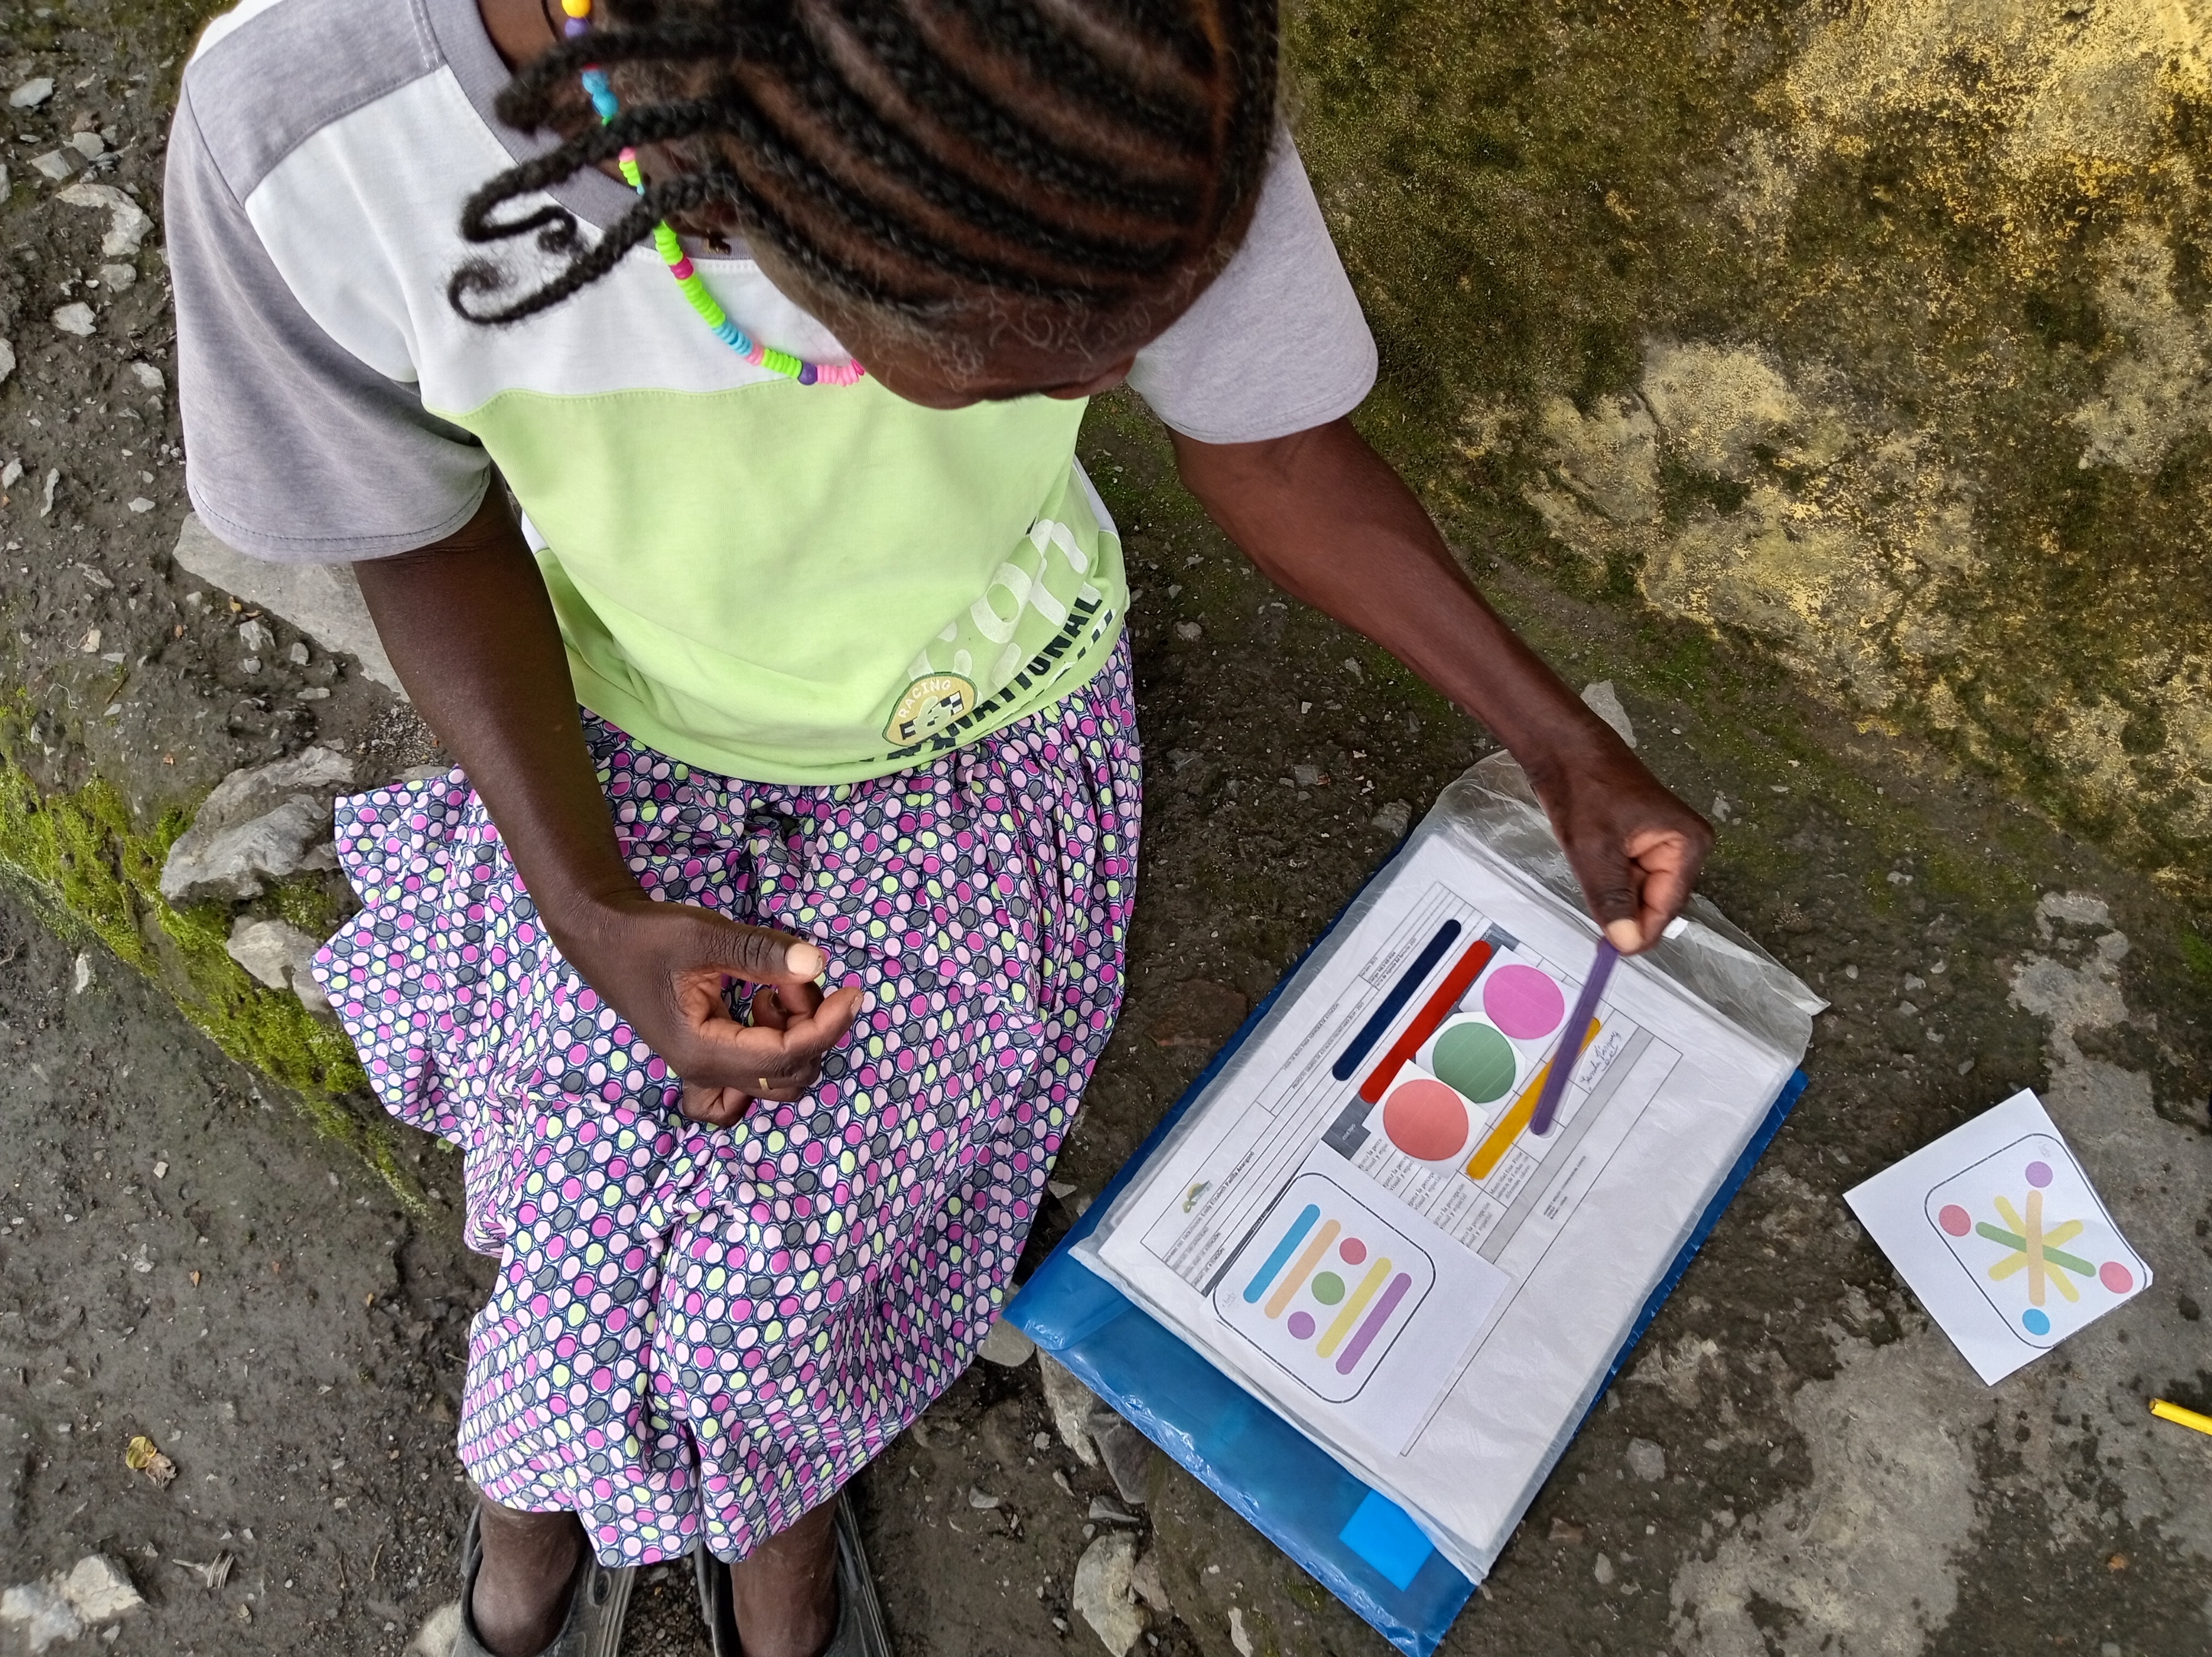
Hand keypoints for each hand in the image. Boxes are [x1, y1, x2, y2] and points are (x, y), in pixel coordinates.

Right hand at [552, 892, 864, 1127]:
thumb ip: (758, 953)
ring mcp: (704, 1069)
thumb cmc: (647, 936)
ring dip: (793, 1034)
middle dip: (810, 1027)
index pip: (786, 1056)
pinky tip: (760, 1009)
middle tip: (791, 978)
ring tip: (772, 985)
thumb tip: (817, 964)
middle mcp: (705, 1071)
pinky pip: (751, 1079)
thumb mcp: (703, 936)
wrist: (601, 936)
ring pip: (776, 1077)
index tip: (852, 991)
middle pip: (789, 1075)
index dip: (828, 1026)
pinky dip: (772, 1051)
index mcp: (703, 1051)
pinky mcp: (707, 1057)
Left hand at [1522, 728, 1712, 954]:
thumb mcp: (1595, 850)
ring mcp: (1665, 846)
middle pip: (1655, 903)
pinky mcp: (1643, 844)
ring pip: (1638, 893)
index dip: (1638, 932)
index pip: (1667, 908)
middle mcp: (1686, 848)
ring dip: (1612, 894)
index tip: (1607, 953)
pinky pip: (1629, 878)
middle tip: (1590, 903)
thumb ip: (1612, 899)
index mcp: (1688, 846)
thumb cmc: (1584, 790)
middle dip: (1623, 909)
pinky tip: (1590, 866)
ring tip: (1588, 870)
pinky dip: (1608, 881)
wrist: (1564, 750)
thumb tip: (1627, 944)